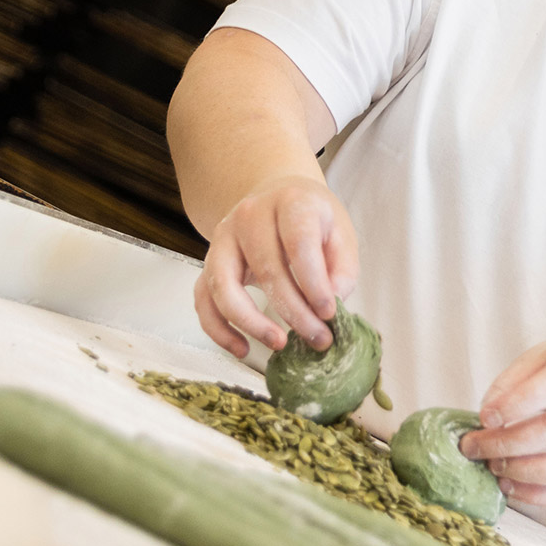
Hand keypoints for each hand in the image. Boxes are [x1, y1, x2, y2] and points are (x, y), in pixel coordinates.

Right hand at [193, 174, 358, 357]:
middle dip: (294, 312)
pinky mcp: (208, 262)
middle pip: (267, 269)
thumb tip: (330, 307)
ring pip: (224, 285)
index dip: (313, 282)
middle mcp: (250, 215)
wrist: (276, 196)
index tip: (329, 313)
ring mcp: (223, 238)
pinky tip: (242, 348)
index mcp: (290, 201)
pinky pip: (203, 300)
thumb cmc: (312, 221)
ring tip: (279, 344)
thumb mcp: (340, 234)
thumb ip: (341, 269)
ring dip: (251, 323)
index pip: (298, 242)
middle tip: (317, 339)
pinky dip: (219, 329)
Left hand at [460, 333, 545, 507]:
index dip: (518, 403)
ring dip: (525, 473)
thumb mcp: (545, 355)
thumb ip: (513, 380)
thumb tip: (487, 419)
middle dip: (510, 443)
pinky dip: (538, 495)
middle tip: (475, 447)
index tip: (485, 418)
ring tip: (494, 466)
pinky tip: (510, 485)